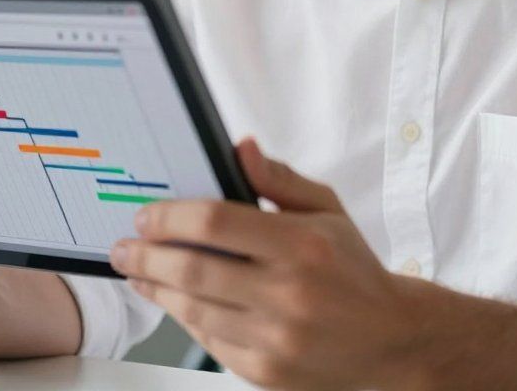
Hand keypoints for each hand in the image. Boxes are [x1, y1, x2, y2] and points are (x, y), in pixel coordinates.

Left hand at [109, 137, 435, 389]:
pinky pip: (209, 341)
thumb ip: (278, 179)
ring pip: (194, 309)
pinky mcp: (267, 371)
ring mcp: (276, 338)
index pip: (216, 221)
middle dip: (147, 256)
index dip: (171, 217)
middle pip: (194, 269)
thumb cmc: (354, 269)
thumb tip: (240, 148)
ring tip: (138, 273)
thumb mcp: (326, 209)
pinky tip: (173, 300)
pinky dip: (184, 317)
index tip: (146, 215)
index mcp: (302, 244)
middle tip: (125, 248)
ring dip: (156, 288)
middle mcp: (288, 293)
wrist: (391, 341)